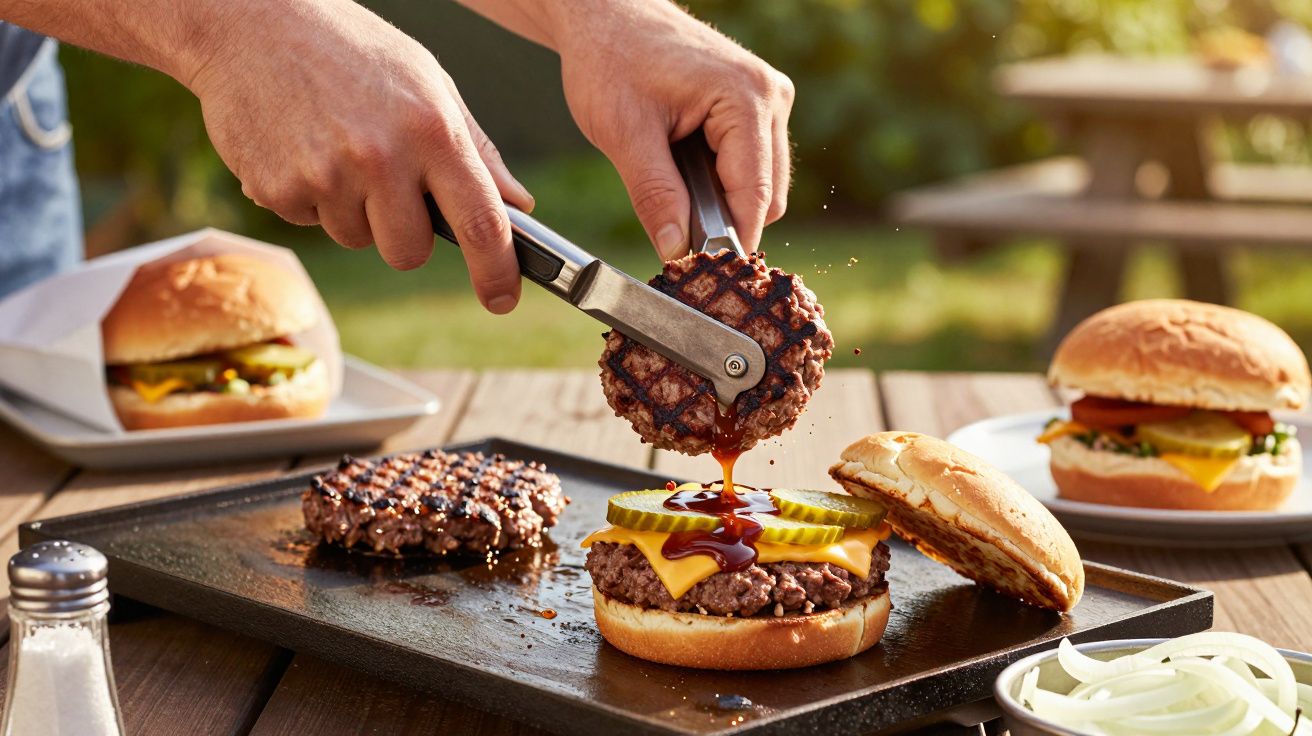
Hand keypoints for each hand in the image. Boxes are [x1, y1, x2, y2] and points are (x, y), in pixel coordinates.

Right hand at [182, 0, 532, 312]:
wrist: (250, 21)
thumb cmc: (351, 48)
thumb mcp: (428, 81)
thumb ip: (474, 146)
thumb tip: (517, 204)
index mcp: (432, 128)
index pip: (480, 221)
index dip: (497, 271)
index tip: (503, 299)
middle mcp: (382, 156)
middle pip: (410, 252)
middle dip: (406, 236)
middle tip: (389, 190)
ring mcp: (326, 176)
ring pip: (358, 238)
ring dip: (354, 211)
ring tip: (338, 148)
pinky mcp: (278, 188)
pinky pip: (310, 221)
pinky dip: (310, 196)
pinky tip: (302, 146)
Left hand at [554, 2, 793, 259]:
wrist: (606, 14)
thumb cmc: (610, 58)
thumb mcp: (624, 133)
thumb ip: (655, 195)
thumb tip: (676, 252)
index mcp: (748, 98)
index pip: (756, 196)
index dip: (729, 242)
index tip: (701, 275)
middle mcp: (772, 97)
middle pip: (766, 197)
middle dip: (722, 220)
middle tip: (670, 225)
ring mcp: (769, 100)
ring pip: (761, 186)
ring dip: (719, 199)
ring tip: (669, 177)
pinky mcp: (756, 106)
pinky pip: (751, 165)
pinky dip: (719, 180)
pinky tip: (681, 163)